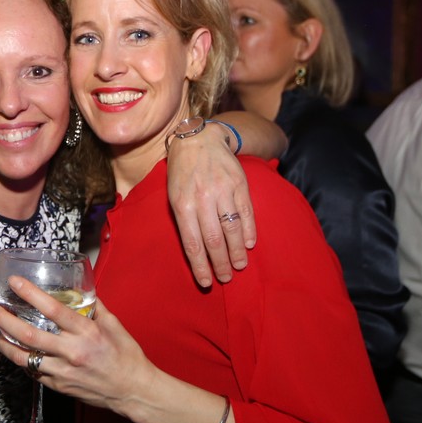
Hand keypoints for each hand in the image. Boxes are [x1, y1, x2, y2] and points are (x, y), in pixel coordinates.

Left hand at [0, 277, 151, 413]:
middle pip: (29, 334)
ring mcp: (62, 372)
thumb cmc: (125, 356)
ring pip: (24, 356)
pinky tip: (15, 350)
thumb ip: (94, 306)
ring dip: (5, 342)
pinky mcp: (58, 386)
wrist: (132, 391)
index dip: (31, 294)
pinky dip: (21, 359)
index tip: (15, 283)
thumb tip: (80, 289)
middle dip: (4, 319)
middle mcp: (72, 352)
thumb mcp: (114, 325)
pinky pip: (32, 371)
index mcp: (87, 332)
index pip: (53, 309)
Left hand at [165, 128, 255, 286]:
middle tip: (226, 278)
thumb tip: (196, 251)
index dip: (200, 266)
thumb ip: (184, 220)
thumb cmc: (182, 173)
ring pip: (232, 229)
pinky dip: (248, 232)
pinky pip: (246, 213)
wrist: (199, 139)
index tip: (206, 282)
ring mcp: (223, 191)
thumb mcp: (172, 195)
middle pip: (214, 240)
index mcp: (182, 204)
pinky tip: (248, 244)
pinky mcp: (239, 184)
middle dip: (220, 263)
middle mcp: (203, 199)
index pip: (192, 243)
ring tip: (239, 265)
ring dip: (237, 252)